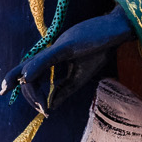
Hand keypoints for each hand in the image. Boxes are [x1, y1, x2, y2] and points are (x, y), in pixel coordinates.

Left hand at [4, 11, 129, 116]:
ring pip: (32, 67)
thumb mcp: (78, 76)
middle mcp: (50, 54)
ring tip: (40, 105)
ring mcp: (57, 48)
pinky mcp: (66, 46)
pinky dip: (35, 68)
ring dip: (31, 88)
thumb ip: (63, 89)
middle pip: (28, 75)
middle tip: (42, 109)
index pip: (33, 79)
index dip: (34, 96)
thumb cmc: (97, 50)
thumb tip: (50, 107)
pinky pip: (47, 58)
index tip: (45, 112)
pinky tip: (26, 77)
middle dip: (31, 95)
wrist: (115, 30)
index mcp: (51, 61)